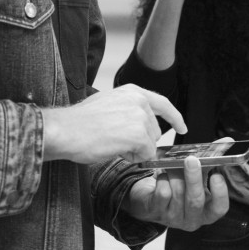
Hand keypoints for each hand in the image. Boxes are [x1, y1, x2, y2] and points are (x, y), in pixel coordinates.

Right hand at [41, 84, 185, 164]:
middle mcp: (139, 100)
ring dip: (135, 151)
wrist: (65, 130)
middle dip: (141, 142)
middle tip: (116, 142)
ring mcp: (140, 116)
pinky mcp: (139, 134)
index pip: (162, 103)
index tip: (183, 128)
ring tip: (112, 143)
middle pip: (155, 130)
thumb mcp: (108, 104)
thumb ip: (127, 110)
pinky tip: (115, 150)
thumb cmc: (79, 122)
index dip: (175, 117)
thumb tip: (138, 126)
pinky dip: (133, 158)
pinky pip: (145, 155)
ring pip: (150, 144)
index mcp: (132, 91)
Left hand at [123, 154, 229, 231]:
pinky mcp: (157, 212)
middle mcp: (191, 218)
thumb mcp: (198, 175)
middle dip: (194, 178)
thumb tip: (228, 142)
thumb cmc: (179, 185)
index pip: (219, 208)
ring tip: (173, 164)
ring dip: (174, 173)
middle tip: (191, 159)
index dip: (220, 193)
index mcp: (206, 210)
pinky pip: (162, 192)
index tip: (217, 175)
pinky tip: (162, 176)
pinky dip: (163, 178)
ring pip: (177, 192)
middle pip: (195, 200)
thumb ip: (212, 160)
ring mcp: (173, 217)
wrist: (151, 197)